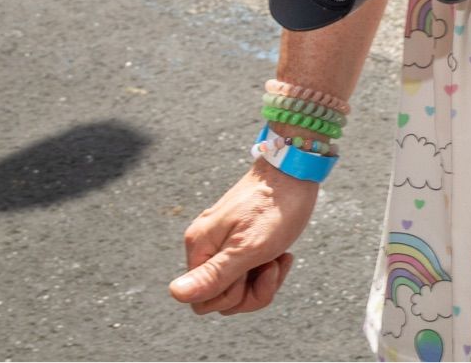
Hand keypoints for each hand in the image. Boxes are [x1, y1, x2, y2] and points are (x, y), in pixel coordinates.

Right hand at [169, 162, 317, 315]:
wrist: (295, 169)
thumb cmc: (275, 207)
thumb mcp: (249, 247)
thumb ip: (214, 274)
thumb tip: (175, 293)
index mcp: (200, 247)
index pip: (201, 300)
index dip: (231, 296)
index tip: (251, 271)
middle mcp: (205, 246)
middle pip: (220, 297)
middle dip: (252, 291)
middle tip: (271, 264)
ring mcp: (223, 243)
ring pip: (238, 287)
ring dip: (264, 280)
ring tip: (279, 258)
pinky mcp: (240, 240)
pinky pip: (249, 273)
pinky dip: (268, 270)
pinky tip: (282, 256)